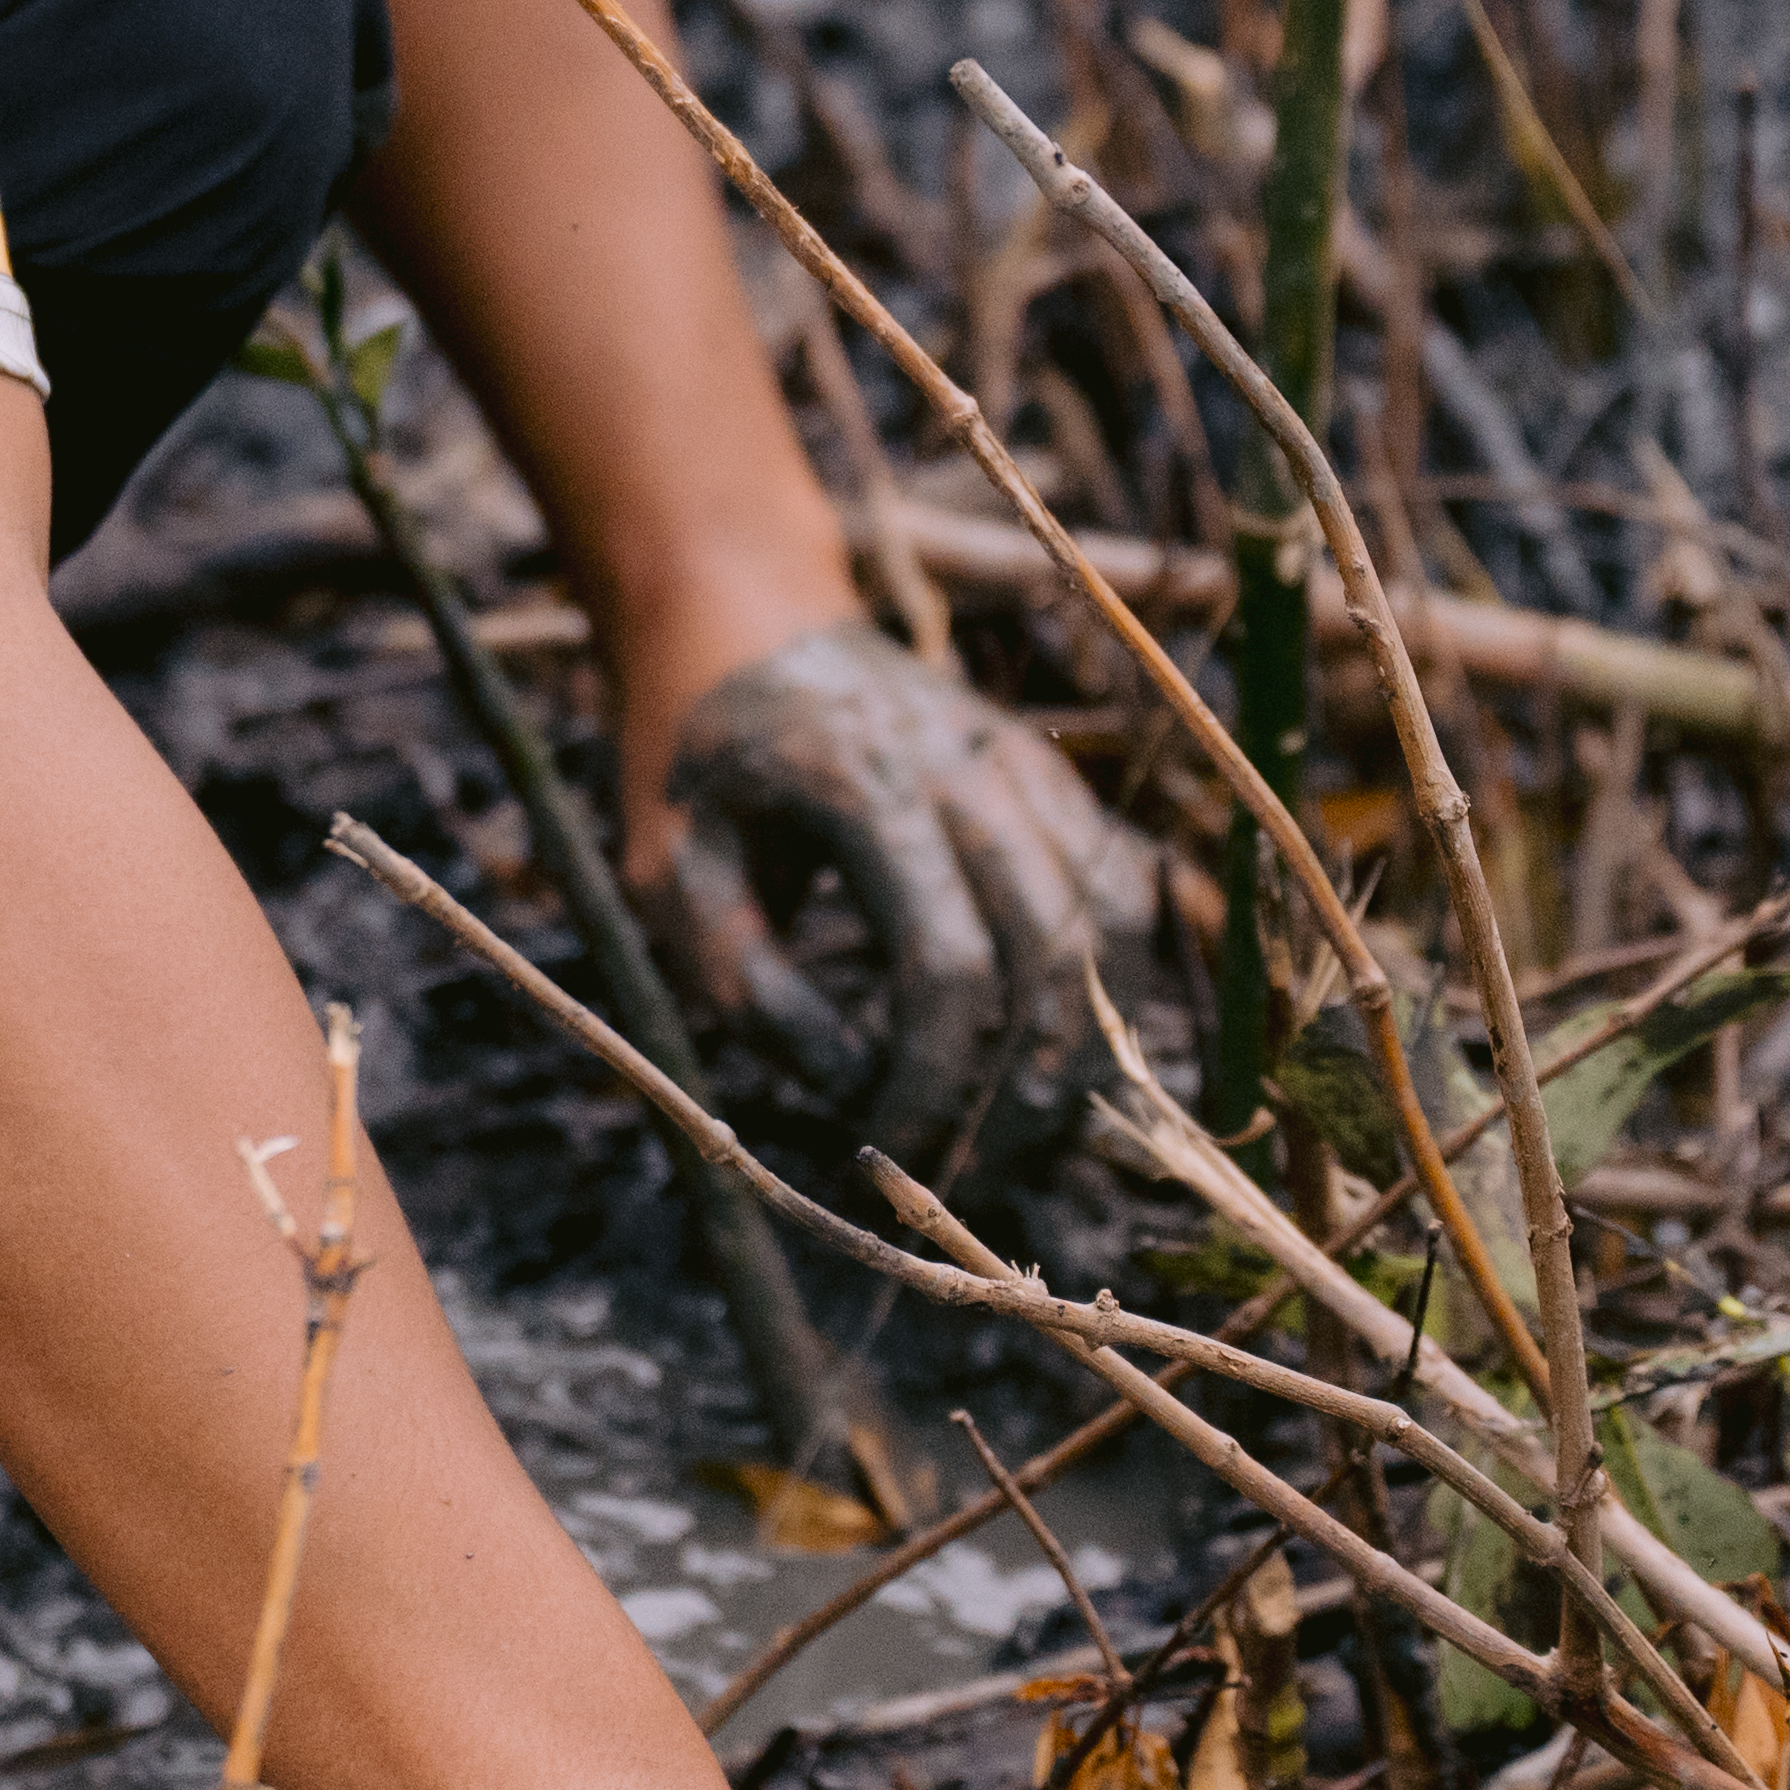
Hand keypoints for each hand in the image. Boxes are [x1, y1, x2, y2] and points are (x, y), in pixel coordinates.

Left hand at [646, 619, 1145, 1176]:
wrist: (746, 615)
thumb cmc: (693, 755)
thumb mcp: (666, 866)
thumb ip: (744, 981)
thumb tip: (845, 1080)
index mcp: (865, 783)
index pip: (947, 967)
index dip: (932, 1084)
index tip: (884, 1152)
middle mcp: (969, 764)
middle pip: (1052, 954)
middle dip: (1025, 1090)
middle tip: (972, 1174)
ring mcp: (1023, 761)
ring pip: (1112, 921)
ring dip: (1088, 1043)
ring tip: (1029, 1130)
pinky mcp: (1049, 771)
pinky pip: (1123, 881)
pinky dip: (1118, 973)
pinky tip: (1070, 1043)